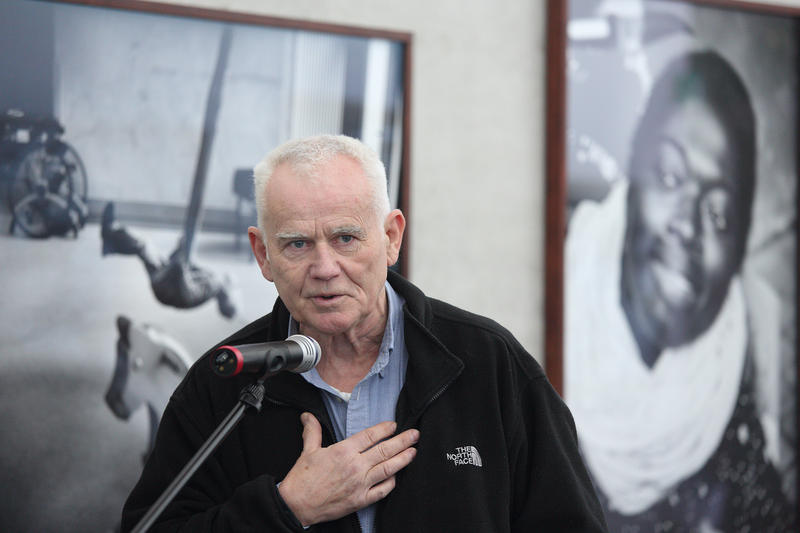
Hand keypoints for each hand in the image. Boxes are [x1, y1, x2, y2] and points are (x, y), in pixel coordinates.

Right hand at [278, 413, 418, 526]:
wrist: (296, 505)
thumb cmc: (302, 479)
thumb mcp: (308, 450)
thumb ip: (312, 431)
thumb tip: (308, 416)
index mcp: (343, 451)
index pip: (370, 436)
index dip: (384, 429)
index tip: (394, 425)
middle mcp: (355, 466)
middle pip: (385, 450)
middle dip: (402, 441)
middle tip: (415, 434)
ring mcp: (360, 484)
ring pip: (388, 469)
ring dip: (403, 459)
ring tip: (414, 451)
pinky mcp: (361, 500)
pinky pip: (382, 490)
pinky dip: (391, 482)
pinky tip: (396, 475)